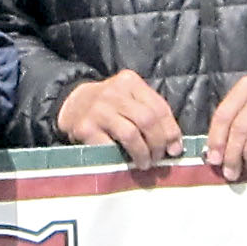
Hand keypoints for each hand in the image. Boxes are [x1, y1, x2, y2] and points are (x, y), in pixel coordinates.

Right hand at [56, 71, 181, 168]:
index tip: (175, 149)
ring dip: (142, 153)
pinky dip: (122, 158)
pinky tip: (125, 163)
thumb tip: (175, 148)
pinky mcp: (85, 128)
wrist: (71, 105)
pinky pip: (110, 147)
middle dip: (157, 143)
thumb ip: (153, 117)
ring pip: (131, 134)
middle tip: (158, 158)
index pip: (159, 107)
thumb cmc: (109, 107)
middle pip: (147, 120)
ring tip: (144, 163)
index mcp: (130, 82)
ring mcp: (98, 110)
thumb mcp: (130, 101)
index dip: (171, 131)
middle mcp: (114, 92)